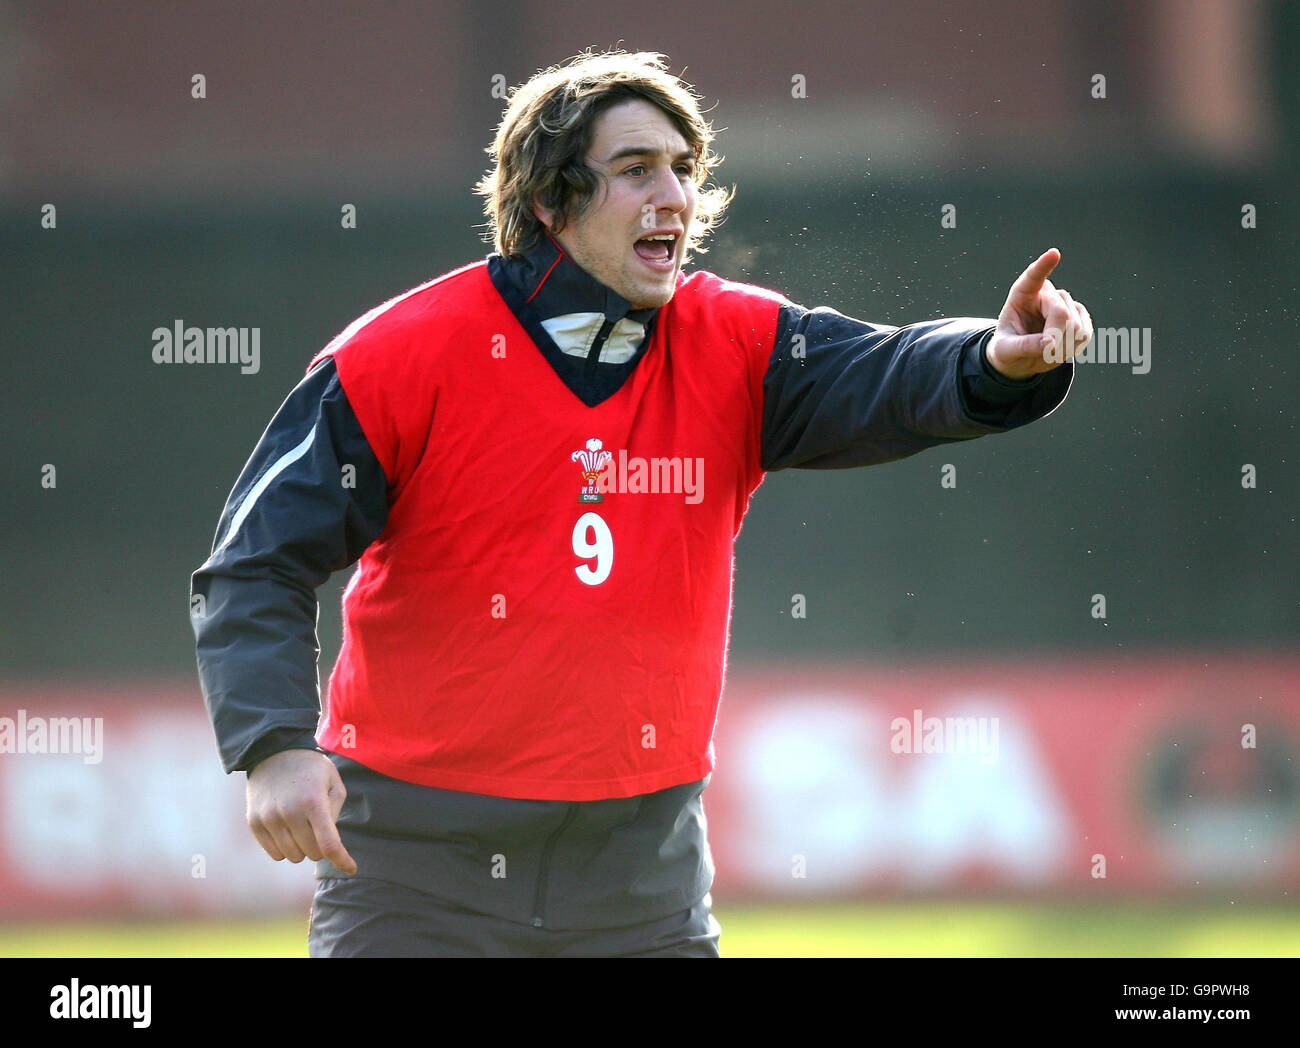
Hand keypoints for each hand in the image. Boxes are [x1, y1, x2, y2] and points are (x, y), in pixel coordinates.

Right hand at [246, 748, 356, 874]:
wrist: (274, 752)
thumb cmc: (311, 769)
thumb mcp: (333, 782)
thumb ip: (335, 813)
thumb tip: (330, 846)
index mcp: (313, 802)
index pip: (329, 844)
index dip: (342, 861)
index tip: (352, 869)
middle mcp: (289, 812)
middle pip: (312, 853)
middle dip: (320, 846)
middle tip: (319, 827)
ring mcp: (269, 818)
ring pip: (293, 856)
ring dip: (302, 848)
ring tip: (302, 825)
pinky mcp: (254, 823)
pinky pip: (275, 854)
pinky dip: (285, 848)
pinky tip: (287, 829)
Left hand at [985, 247, 1092, 378]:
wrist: (1019, 359)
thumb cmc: (1007, 349)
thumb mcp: (1005, 350)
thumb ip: (1024, 346)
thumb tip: (1050, 344)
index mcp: (1022, 295)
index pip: (1033, 277)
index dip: (1044, 266)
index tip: (1053, 254)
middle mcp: (1045, 294)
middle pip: (1061, 312)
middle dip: (1055, 337)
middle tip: (1045, 352)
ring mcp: (1064, 303)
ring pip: (1076, 324)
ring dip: (1063, 346)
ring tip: (1046, 351)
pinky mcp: (1079, 317)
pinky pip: (1085, 333)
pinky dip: (1074, 347)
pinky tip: (1061, 349)